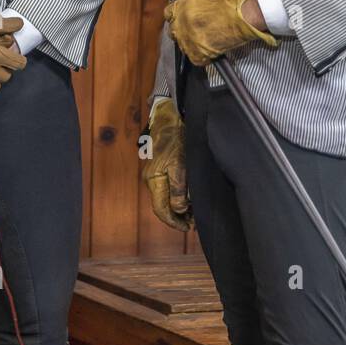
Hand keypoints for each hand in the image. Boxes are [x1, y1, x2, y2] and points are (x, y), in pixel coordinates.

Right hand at [143, 99, 191, 231]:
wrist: (168, 116)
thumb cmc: (175, 137)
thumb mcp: (180, 163)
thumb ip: (179, 188)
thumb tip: (179, 209)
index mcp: (154, 180)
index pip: (161, 210)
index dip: (174, 222)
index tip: (188, 228)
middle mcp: (151, 179)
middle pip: (162, 206)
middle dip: (178, 217)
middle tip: (194, 222)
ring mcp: (155, 173)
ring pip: (166, 198)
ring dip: (179, 207)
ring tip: (194, 211)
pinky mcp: (160, 167)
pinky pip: (168, 188)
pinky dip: (178, 196)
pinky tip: (189, 196)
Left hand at [163, 0, 279, 64]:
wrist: (245, 13)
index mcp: (182, 6)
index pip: (168, 13)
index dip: (176, 15)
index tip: (185, 17)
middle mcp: (182, 23)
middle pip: (173, 31)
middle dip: (182, 30)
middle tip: (198, 29)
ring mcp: (189, 39)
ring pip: (183, 45)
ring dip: (191, 43)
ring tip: (206, 39)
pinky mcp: (199, 53)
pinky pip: (194, 59)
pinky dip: (202, 57)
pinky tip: (211, 49)